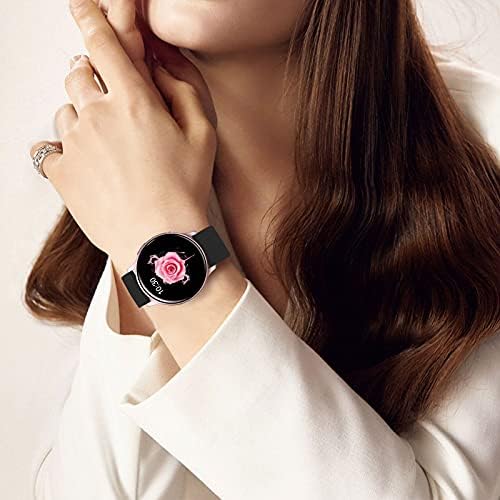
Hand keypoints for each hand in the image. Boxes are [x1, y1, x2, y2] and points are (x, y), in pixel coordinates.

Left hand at [30, 0, 214, 268]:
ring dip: (82, 119)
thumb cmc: (184, 191)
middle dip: (91, 80)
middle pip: (77, 75)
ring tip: (108, 150)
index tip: (80, 3)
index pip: (104, 43)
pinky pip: (50, 147)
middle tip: (113, 106)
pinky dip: (65, 150)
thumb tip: (158, 65)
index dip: (91, 18)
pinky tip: (89, 167)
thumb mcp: (203, 135)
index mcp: (134, 102)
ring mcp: (75, 144)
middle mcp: (97, 116)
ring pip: (65, 113)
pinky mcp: (61, 172)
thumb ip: (181, 90)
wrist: (160, 241)